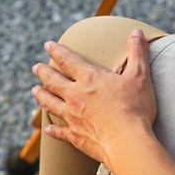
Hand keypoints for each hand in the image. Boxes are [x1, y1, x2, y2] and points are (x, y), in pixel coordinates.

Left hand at [31, 29, 156, 165]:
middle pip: (52, 81)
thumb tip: (136, 31)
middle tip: (35, 68)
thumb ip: (137, 52)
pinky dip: (52, 130)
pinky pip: (59, 132)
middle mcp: (75, 96)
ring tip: (34, 91)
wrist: (127, 142)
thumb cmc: (135, 108)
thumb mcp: (140, 76)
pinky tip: (47, 129)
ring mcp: (72, 117)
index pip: (68, 60)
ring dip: (41, 96)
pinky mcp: (75, 136)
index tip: (48, 45)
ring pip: (50, 104)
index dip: (57, 51)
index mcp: (89, 79)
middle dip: (43, 72)